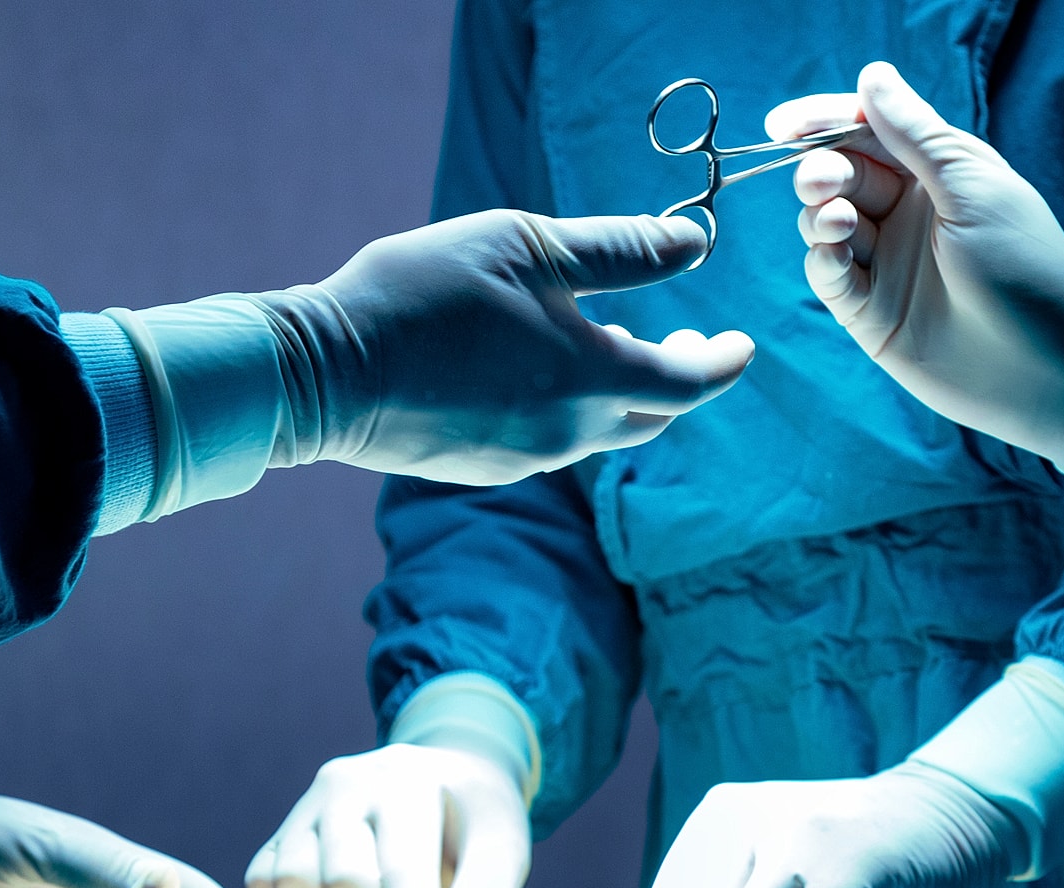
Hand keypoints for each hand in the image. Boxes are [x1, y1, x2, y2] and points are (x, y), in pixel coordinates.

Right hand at [244, 743, 530, 887]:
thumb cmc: (474, 823)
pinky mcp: (283, 829)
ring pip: (293, 882)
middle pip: (343, 881)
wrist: (444, 779)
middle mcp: (349, 783)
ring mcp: (308, 804)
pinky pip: (262, 883)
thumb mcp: (504, 853)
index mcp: (410, 782)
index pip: (401, 869)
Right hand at [283, 210, 756, 482]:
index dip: (722, 362)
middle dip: (677, 376)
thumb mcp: (528, 245)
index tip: (739, 342)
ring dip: (615, 388)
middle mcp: (570, 433)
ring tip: (598, 338)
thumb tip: (698, 244)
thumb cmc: (423, 293)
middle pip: (652, 416)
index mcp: (592, 378)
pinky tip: (531, 368)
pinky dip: (565, 406)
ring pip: (599, 430)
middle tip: (680, 335)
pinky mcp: (486, 467)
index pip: (691, 384)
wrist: (324, 372)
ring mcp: (526, 459)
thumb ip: (621, 251)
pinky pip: (550, 440)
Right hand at [768, 63, 1063, 471]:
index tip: (785, 124)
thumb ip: (916, 136)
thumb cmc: (1028, 271)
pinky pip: (826, 274)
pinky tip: (835, 252)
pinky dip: (820, 258)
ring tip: (839, 222)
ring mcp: (885, 264)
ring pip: (823, 223)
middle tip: (823, 181)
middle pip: (839, 175)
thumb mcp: (974, 188)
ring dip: (819, 213)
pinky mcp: (868, 312)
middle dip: (821, 171)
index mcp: (937, 173)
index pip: (868, 132)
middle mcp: (906, 214)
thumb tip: (872, 76)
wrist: (1050, 372)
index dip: (824, 123)